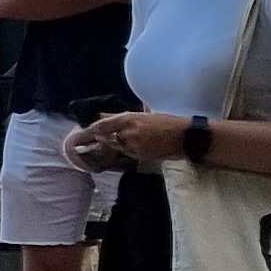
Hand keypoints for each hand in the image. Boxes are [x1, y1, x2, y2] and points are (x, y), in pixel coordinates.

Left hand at [65, 107, 191, 169]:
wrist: (185, 136)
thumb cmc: (168, 122)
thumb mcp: (146, 115)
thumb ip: (126, 117)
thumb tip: (107, 115)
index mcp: (131, 118)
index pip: (105, 123)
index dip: (93, 127)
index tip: (86, 129)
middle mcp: (130, 132)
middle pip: (108, 137)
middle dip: (101, 138)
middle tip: (93, 138)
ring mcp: (135, 145)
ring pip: (116, 146)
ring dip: (112, 145)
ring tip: (110, 142)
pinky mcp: (141, 155)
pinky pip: (127, 153)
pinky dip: (124, 150)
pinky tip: (128, 147)